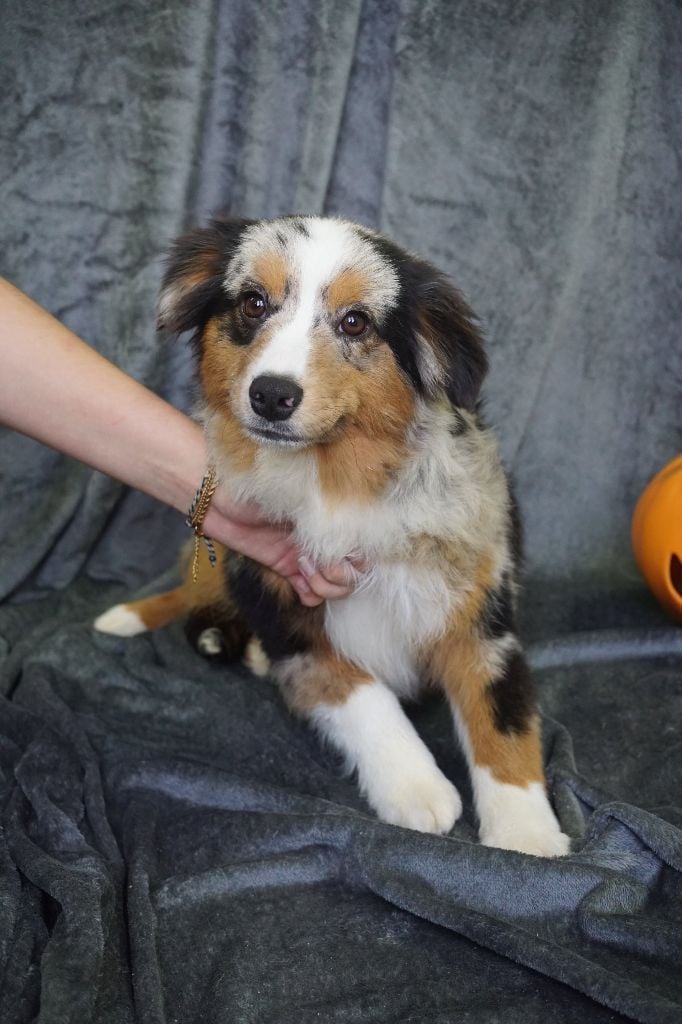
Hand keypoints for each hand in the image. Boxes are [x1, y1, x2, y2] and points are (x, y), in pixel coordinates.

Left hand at [203, 488, 358, 606]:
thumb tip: (345, 542)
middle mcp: (324, 536)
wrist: (216, 492)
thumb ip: (322, 514)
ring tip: (302, 569)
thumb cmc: (258, 480)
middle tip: (314, 562)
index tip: (337, 551)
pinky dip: (310, 595)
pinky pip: (310, 594)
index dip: (358, 558)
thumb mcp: (296, 491)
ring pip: (335, 587)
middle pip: (354, 573)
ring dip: (325, 586)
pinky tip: (298, 583)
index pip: (365, 547)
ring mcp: (307, 554)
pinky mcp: (287, 567)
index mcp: (332, 515)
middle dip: (341, 576)